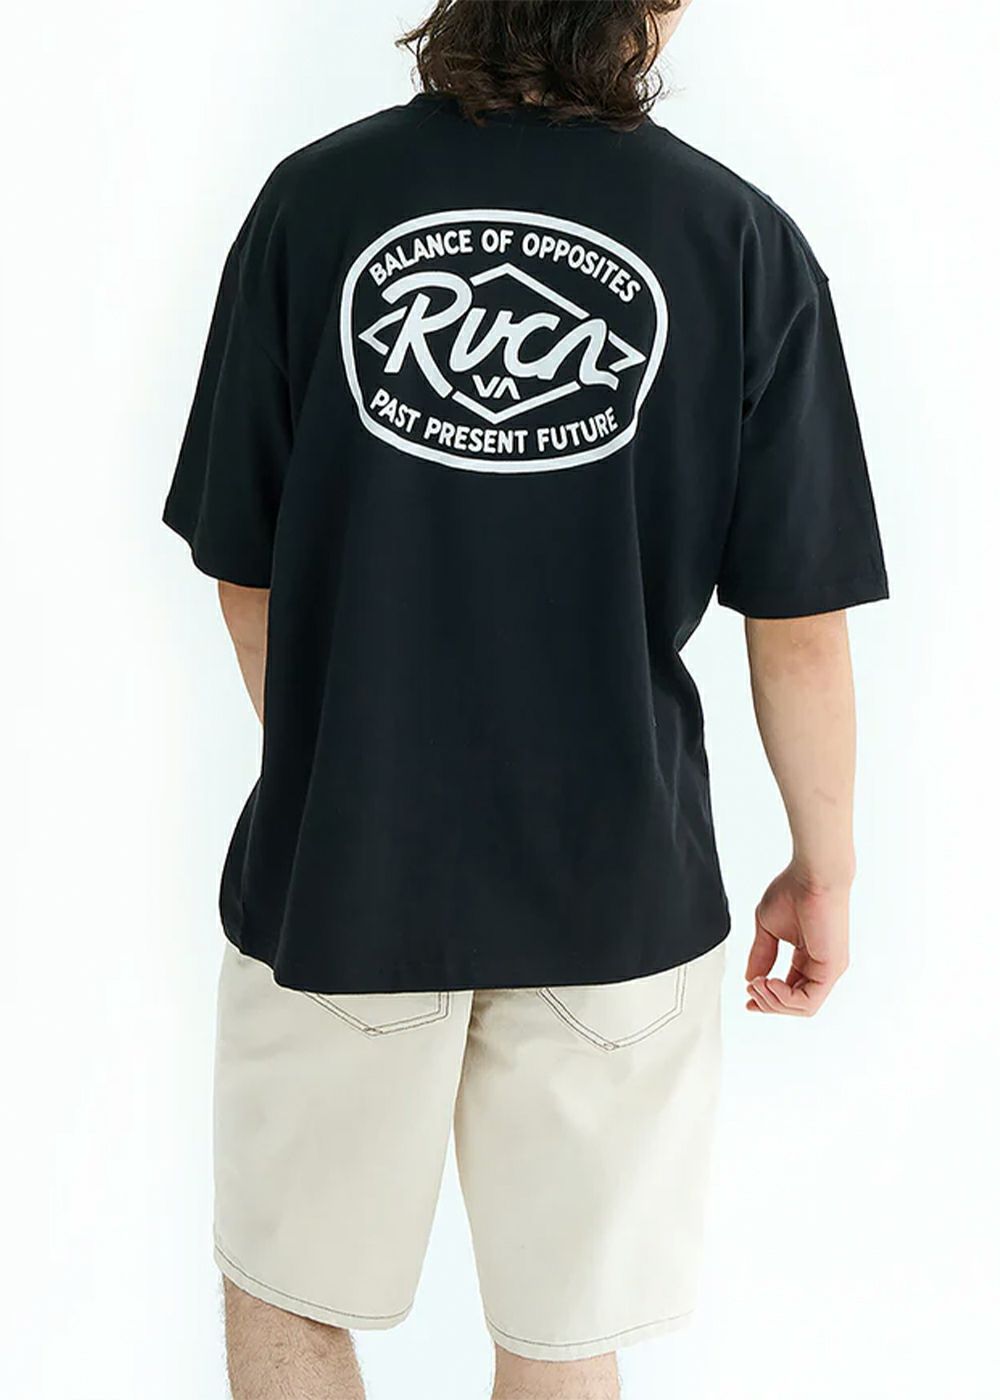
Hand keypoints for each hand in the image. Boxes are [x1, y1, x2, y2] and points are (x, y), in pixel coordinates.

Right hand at [745, 866, 850, 1016]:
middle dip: (767, 1002)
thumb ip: (761, 955)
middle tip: (750, 988)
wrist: (812, 875)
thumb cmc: (793, 891)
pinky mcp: (832, 968)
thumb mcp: (767, 929)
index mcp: (807, 957)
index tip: (748, 998)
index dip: (767, 999)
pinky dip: (784, 999)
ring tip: (758, 984)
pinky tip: (770, 982)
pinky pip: (808, 1000)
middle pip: (795, 1004)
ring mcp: (829, 969)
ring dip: (774, 1002)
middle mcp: (820, 966)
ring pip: (802, 1007)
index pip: (790, 990)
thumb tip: (750, 978)